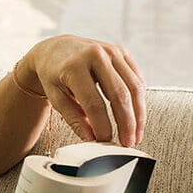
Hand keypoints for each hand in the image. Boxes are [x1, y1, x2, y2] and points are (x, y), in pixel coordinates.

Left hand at [19, 35, 146, 147]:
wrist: (55, 49)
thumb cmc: (53, 76)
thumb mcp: (56, 97)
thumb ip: (74, 119)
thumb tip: (92, 140)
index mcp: (74, 67)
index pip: (93, 103)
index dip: (102, 125)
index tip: (105, 141)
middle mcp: (96, 55)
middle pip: (119, 94)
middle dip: (126, 122)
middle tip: (128, 143)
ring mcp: (112, 51)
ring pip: (134, 87)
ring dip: (139, 114)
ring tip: (136, 134)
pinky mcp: (123, 52)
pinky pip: (137, 78)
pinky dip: (139, 99)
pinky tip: (137, 116)